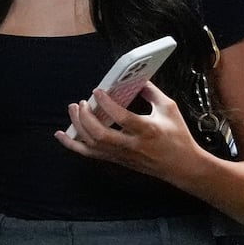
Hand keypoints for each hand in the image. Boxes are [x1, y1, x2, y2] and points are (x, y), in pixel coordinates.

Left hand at [56, 82, 198, 181]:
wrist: (182, 166)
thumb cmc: (177, 136)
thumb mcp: (168, 109)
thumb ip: (151, 92)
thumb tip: (135, 78)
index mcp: (147, 130)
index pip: (122, 118)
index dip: (107, 104)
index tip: (97, 91)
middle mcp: (132, 145)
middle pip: (100, 134)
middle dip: (86, 117)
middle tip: (81, 102)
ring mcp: (122, 155)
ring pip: (92, 145)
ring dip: (78, 126)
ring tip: (73, 109)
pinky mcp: (117, 160)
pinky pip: (90, 154)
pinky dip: (73, 145)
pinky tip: (61, 135)